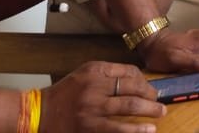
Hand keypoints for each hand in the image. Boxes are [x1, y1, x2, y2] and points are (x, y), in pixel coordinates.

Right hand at [42, 61, 162, 132]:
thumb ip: (109, 74)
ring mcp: (92, 108)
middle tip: (160, 102)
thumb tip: (139, 80)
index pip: (129, 72)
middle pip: (133, 89)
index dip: (144, 81)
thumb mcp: (85, 74)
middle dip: (151, 96)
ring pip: (129, 107)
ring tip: (160, 114)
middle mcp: (94, 87)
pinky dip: (135, 130)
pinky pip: (118, 129)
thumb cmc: (65, 94)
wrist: (38, 114)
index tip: (151, 89)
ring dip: (149, 111)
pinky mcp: (89, 127)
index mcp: (95, 71)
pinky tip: (147, 130)